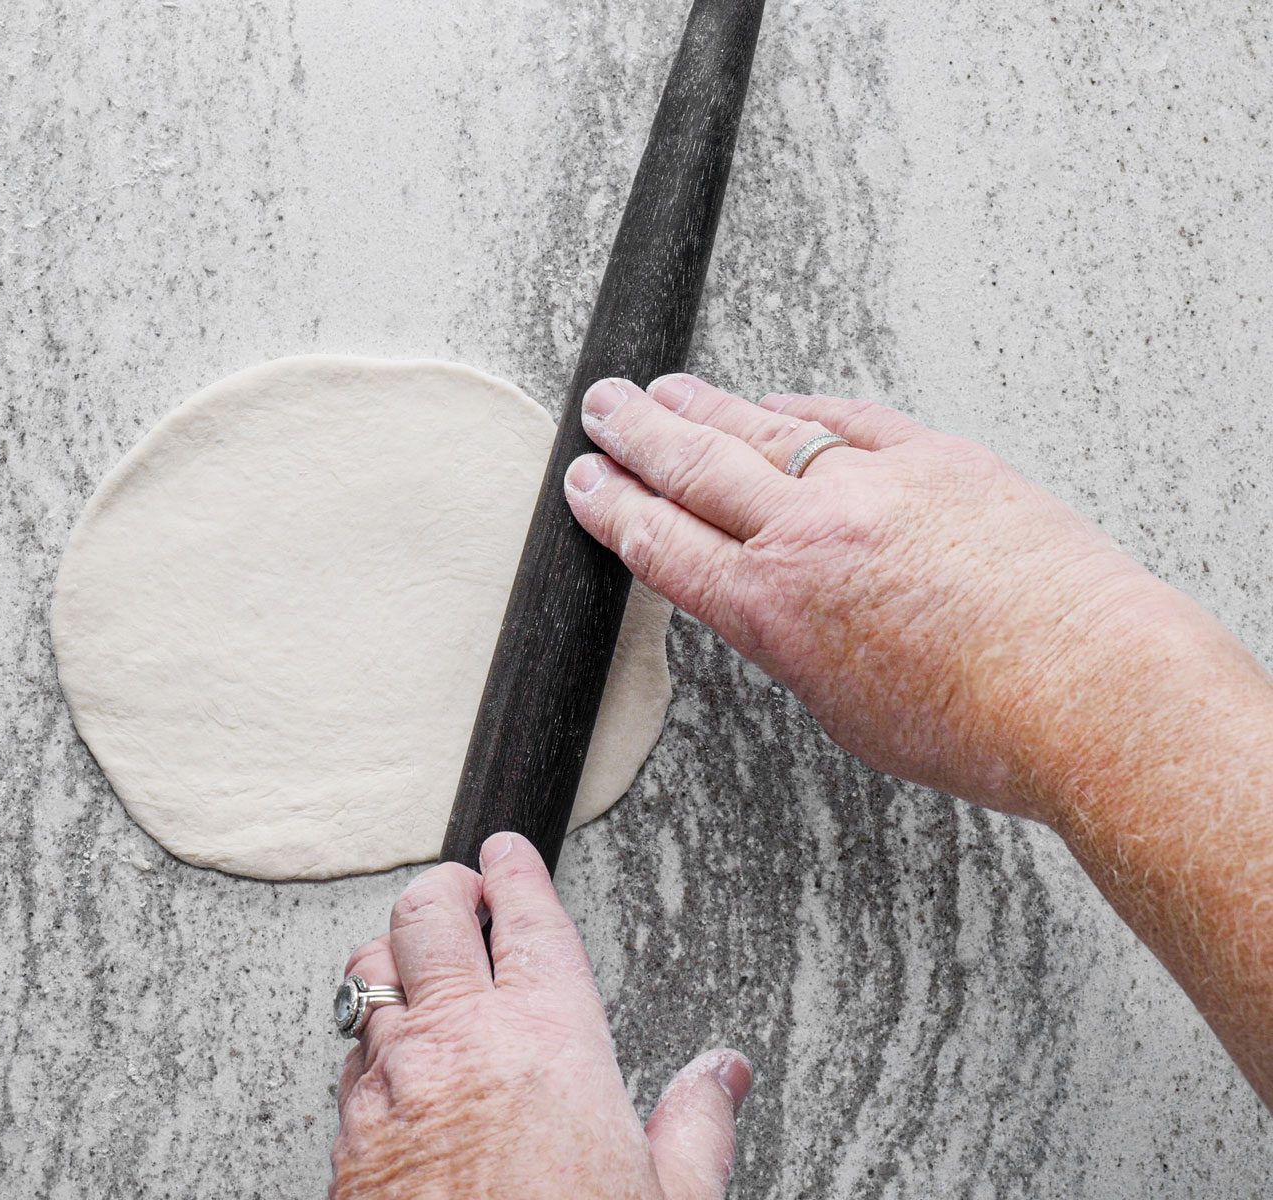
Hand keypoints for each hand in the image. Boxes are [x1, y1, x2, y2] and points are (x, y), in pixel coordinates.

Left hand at [331, 832, 750, 1198]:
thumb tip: (724, 1074)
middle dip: (444, 891)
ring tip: (419, 959)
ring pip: (369, 971)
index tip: (509, 850)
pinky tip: (394, 1058)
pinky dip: (370, 1034)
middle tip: (462, 893)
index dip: (514, 870)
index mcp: (550, 1041)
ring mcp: (394, 1084)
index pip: (526, 917)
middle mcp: (459, 1043)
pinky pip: (348, 1052)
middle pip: (427, 915)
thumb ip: (696, 1124)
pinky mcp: (350, 1132)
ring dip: (395, 954)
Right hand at [561, 373, 1189, 819]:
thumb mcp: (844, 709)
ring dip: (702, 407)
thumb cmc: (980, 725)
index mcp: (772, 610)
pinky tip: (777, 397)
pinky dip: (802, 405)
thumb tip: (787, 603)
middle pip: (693, 469)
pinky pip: (849, 417)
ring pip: (762, 429)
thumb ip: (795, 644)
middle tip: (600, 410)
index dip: (611, 509)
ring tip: (663, 389)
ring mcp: (873, 485)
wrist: (1092, 691)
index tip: (585, 484)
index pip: (662, 544)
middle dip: (635, 437)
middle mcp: (808, 536)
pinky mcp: (938, 457)